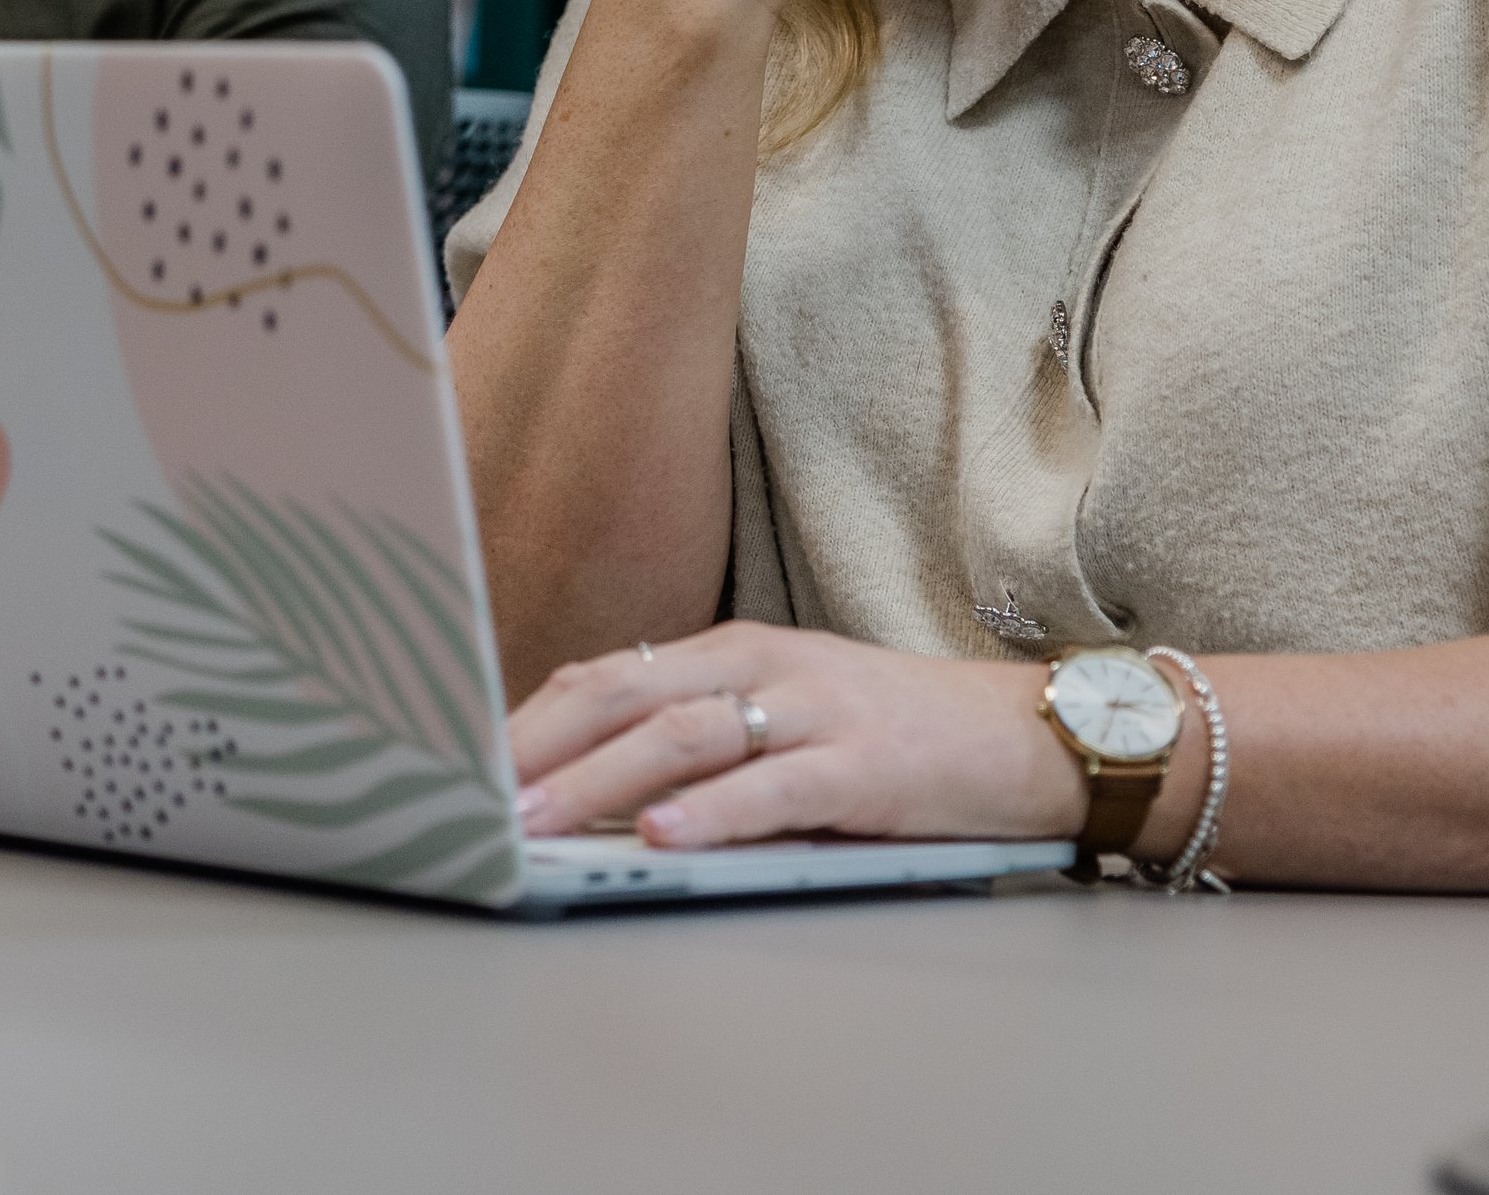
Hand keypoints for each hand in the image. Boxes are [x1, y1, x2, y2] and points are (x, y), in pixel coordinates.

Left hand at [507, 622, 1087, 851]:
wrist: (1025, 733)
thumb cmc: (893, 736)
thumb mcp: (786, 714)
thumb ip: (701, 738)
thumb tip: (589, 794)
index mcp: (734, 651)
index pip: (606, 676)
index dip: (529, 717)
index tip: (463, 765)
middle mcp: (764, 666)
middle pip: (624, 696)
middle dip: (539, 748)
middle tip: (472, 797)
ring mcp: (815, 710)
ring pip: (683, 737)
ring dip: (600, 783)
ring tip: (539, 822)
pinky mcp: (865, 766)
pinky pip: (775, 787)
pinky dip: (712, 812)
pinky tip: (663, 837)